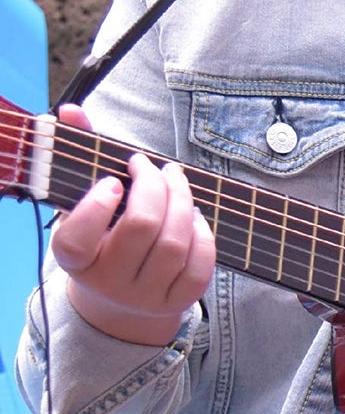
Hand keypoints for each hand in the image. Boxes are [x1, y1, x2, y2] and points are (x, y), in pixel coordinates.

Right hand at [49, 106, 214, 345]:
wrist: (121, 298)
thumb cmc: (104, 238)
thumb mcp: (85, 205)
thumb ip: (81, 158)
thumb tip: (72, 111)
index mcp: (74, 260)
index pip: (77, 238)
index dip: (97, 205)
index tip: (113, 181)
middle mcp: (107, 283)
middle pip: (141, 227)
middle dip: (155, 187)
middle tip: (156, 166)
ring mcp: (144, 296)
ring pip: (174, 244)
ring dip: (183, 203)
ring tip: (177, 183)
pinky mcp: (178, 303)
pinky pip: (200, 265)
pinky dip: (203, 234)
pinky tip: (194, 216)